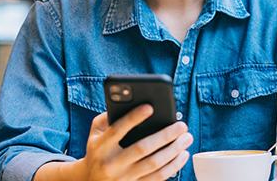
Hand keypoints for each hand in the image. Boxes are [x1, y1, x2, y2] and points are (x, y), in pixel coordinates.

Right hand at [77, 104, 192, 180]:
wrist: (90, 180)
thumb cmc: (98, 150)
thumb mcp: (95, 132)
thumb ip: (107, 117)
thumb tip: (129, 103)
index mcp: (101, 146)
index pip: (118, 129)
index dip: (134, 118)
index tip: (150, 107)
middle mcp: (112, 163)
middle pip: (142, 148)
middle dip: (164, 136)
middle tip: (181, 126)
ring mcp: (124, 178)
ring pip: (153, 164)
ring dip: (174, 151)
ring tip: (186, 138)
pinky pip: (157, 178)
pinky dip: (173, 167)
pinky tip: (182, 155)